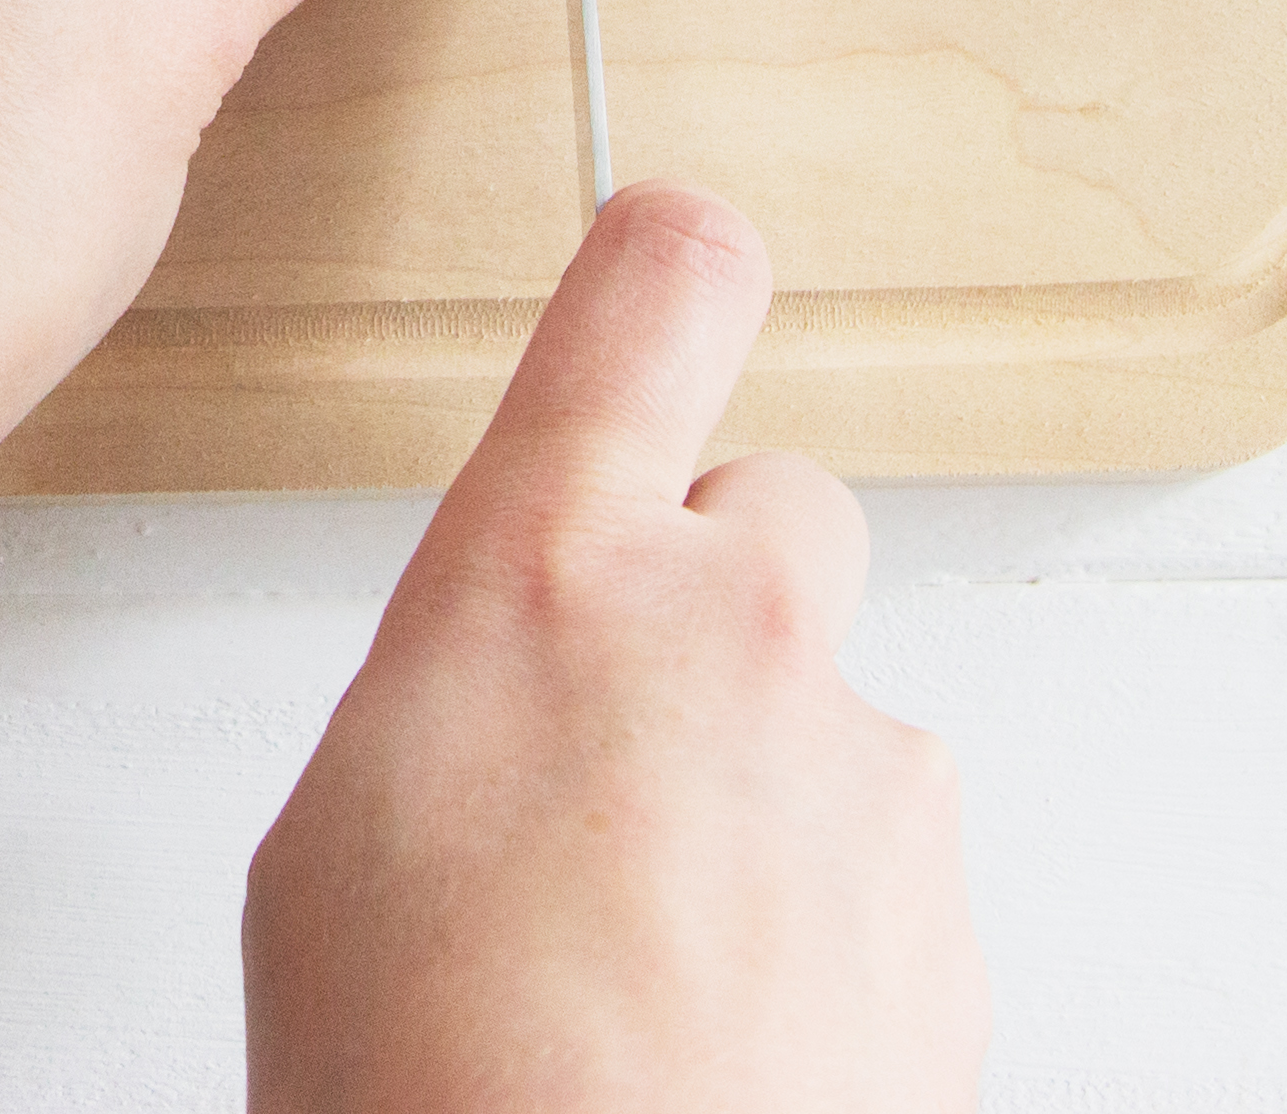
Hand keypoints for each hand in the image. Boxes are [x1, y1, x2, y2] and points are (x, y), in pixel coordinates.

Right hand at [243, 187, 986, 1113]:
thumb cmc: (428, 1085)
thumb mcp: (341, 831)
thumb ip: (464, 686)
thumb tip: (513, 691)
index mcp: (545, 574)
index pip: (654, 297)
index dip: (668, 265)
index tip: (674, 255)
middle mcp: (732, 629)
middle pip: (769, 506)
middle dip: (707, 599)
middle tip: (609, 746)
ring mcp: (862, 768)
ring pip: (824, 711)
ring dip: (758, 791)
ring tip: (635, 953)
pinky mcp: (945, 905)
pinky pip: (879, 863)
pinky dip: (816, 927)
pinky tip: (709, 1027)